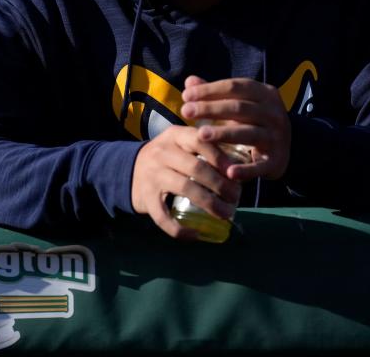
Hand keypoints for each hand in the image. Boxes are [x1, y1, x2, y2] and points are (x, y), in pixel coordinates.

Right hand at [130, 125, 240, 239]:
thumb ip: (205, 148)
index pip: (200, 140)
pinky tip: (196, 235)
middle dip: (220, 184)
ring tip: (226, 213)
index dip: (221, 157)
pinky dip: (180, 229)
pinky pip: (163, 217)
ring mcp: (152, 175)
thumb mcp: (181, 143)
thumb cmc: (167, 157)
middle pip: (196, 167)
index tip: (236, 172)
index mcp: (174, 136)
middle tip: (236, 196)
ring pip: (185, 188)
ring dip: (210, 203)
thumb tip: (241, 166)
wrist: (128, 169)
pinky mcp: (145, 197)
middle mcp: (161, 152)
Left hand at [180, 75, 290, 181]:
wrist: (285, 148)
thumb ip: (214, 94)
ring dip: (223, 134)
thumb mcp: (239, 104)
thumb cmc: (253, 121)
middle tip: (186, 111)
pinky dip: (246, 170)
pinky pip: (260, 166)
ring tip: (200, 135)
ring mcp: (277, 137)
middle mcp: (274, 113)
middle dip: (210, 109)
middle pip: (239, 108)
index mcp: (265, 94)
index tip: (186, 96)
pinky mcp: (277, 161)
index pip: (235, 87)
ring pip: (248, 134)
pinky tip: (229, 173)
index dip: (210, 90)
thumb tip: (189, 81)